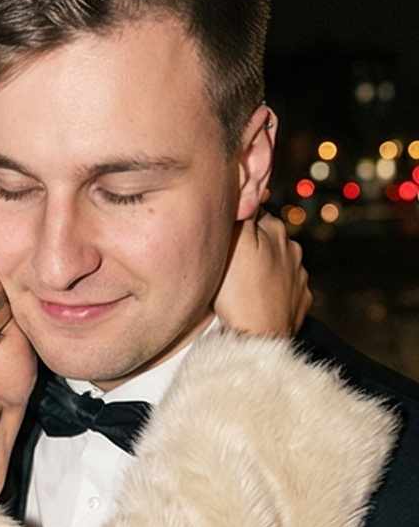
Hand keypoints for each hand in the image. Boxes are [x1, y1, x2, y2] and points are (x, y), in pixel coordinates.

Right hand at [214, 212, 310, 338]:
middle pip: (268, 240)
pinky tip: (260, 302)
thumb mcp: (233, 243)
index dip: (239, 223)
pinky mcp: (300, 303)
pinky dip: (274, 293)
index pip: (255, 214)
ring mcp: (300, 278)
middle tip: (232, 264)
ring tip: (245, 286)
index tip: (225, 237)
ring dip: (265, 270)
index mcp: (276, 231)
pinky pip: (286, 291)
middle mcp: (293, 250)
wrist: (260, 340)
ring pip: (279, 264)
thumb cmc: (239, 292)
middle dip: (254, 246)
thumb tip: (249, 187)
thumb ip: (242, 212)